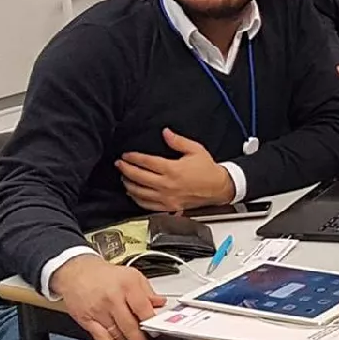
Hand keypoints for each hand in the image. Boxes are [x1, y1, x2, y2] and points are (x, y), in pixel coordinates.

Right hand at [51, 255, 165, 339]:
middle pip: (129, 324)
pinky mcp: (86, 319)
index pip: (143, 308)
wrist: (76, 272)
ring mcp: (98, 310)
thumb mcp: (132, 276)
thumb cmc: (105, 275)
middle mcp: (113, 298)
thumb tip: (161, 304)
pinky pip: (99, 336)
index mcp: (127, 286)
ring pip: (115, 333)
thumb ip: (148, 292)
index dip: (151, 323)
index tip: (158, 333)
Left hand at [116, 130, 233, 213]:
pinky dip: (136, 199)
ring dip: (128, 184)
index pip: (146, 162)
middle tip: (119, 164)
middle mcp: (167, 185)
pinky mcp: (168, 206)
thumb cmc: (208, 170)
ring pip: (139, 192)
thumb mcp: (196, 150)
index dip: (133, 158)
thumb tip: (165, 133)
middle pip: (138, 177)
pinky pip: (146, 205)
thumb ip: (178, 141)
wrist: (219, 188)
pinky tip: (133, 193)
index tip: (126, 155)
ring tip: (124, 177)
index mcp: (172, 169)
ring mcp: (166, 197)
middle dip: (125, 169)